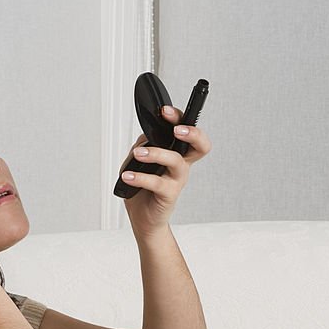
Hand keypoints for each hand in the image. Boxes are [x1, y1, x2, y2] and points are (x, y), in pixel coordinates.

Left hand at [119, 105, 211, 235]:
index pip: (186, 130)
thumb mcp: (138, 161)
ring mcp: (177, 179)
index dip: (180, 118)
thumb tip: (145, 138)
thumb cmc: (143, 188)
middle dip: (192, 133)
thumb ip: (142, 146)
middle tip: (176, 129)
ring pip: (176, 160)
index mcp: (177, 153)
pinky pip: (157, 182)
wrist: (143, 218)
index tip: (165, 110)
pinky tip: (128, 176)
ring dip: (156, 153)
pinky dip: (140, 178)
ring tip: (139, 154)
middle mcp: (181, 165)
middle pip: (200, 145)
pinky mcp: (169, 194)